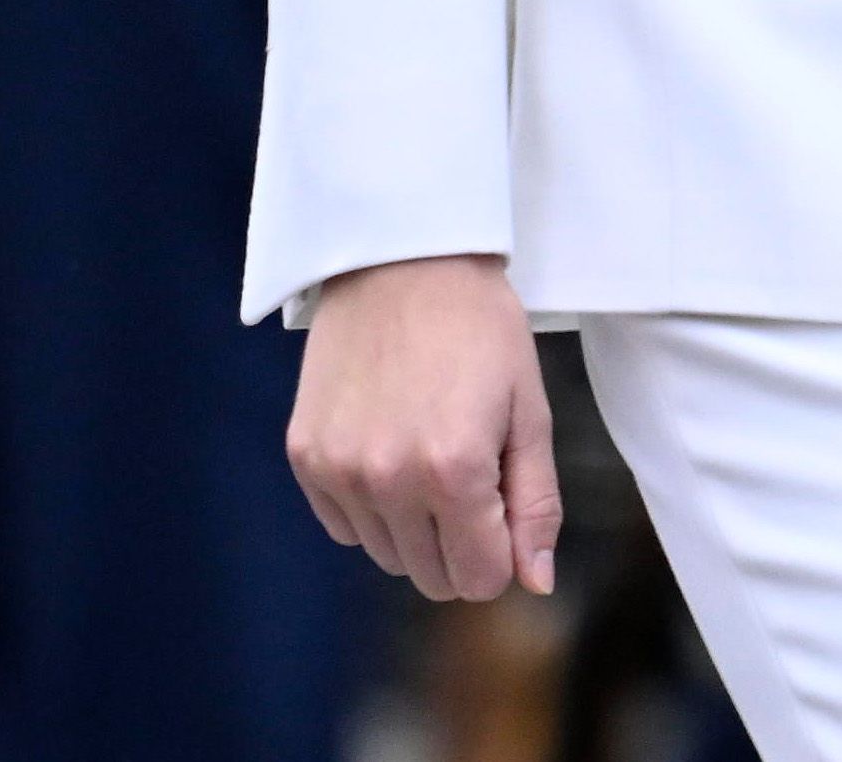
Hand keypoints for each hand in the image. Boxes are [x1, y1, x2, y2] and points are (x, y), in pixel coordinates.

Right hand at [287, 255, 558, 601]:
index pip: (480, 579)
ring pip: (387, 555)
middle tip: (468, 466)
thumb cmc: (479, 328)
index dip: (501, 548)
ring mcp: (339, 470)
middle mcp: (388, 481)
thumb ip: (535, 504)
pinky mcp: (306, 456)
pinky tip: (387, 444)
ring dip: (414, 523)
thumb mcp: (528, 410)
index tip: (502, 497)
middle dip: (461, 542)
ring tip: (426, 445)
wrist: (402, 258)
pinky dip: (370, 505)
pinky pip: (343, 526)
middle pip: (432, 577)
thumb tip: (535, 583)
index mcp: (454, 472)